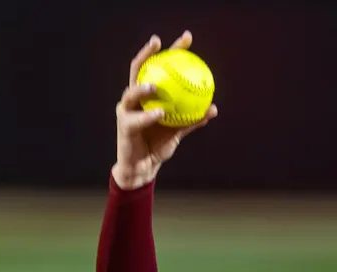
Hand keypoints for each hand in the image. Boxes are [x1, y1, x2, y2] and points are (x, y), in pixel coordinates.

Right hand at [111, 31, 218, 189]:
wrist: (143, 168)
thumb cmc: (158, 145)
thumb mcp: (178, 131)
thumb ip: (193, 120)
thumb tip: (213, 108)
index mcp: (148, 94)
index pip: (159, 66)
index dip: (172, 50)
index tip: (187, 38)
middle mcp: (135, 98)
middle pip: (139, 68)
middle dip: (147, 53)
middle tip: (159, 43)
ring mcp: (126, 110)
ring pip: (131, 92)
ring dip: (142, 87)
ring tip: (154, 85)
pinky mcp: (123, 125)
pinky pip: (137, 119)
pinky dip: (148, 116)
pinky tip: (160, 114)